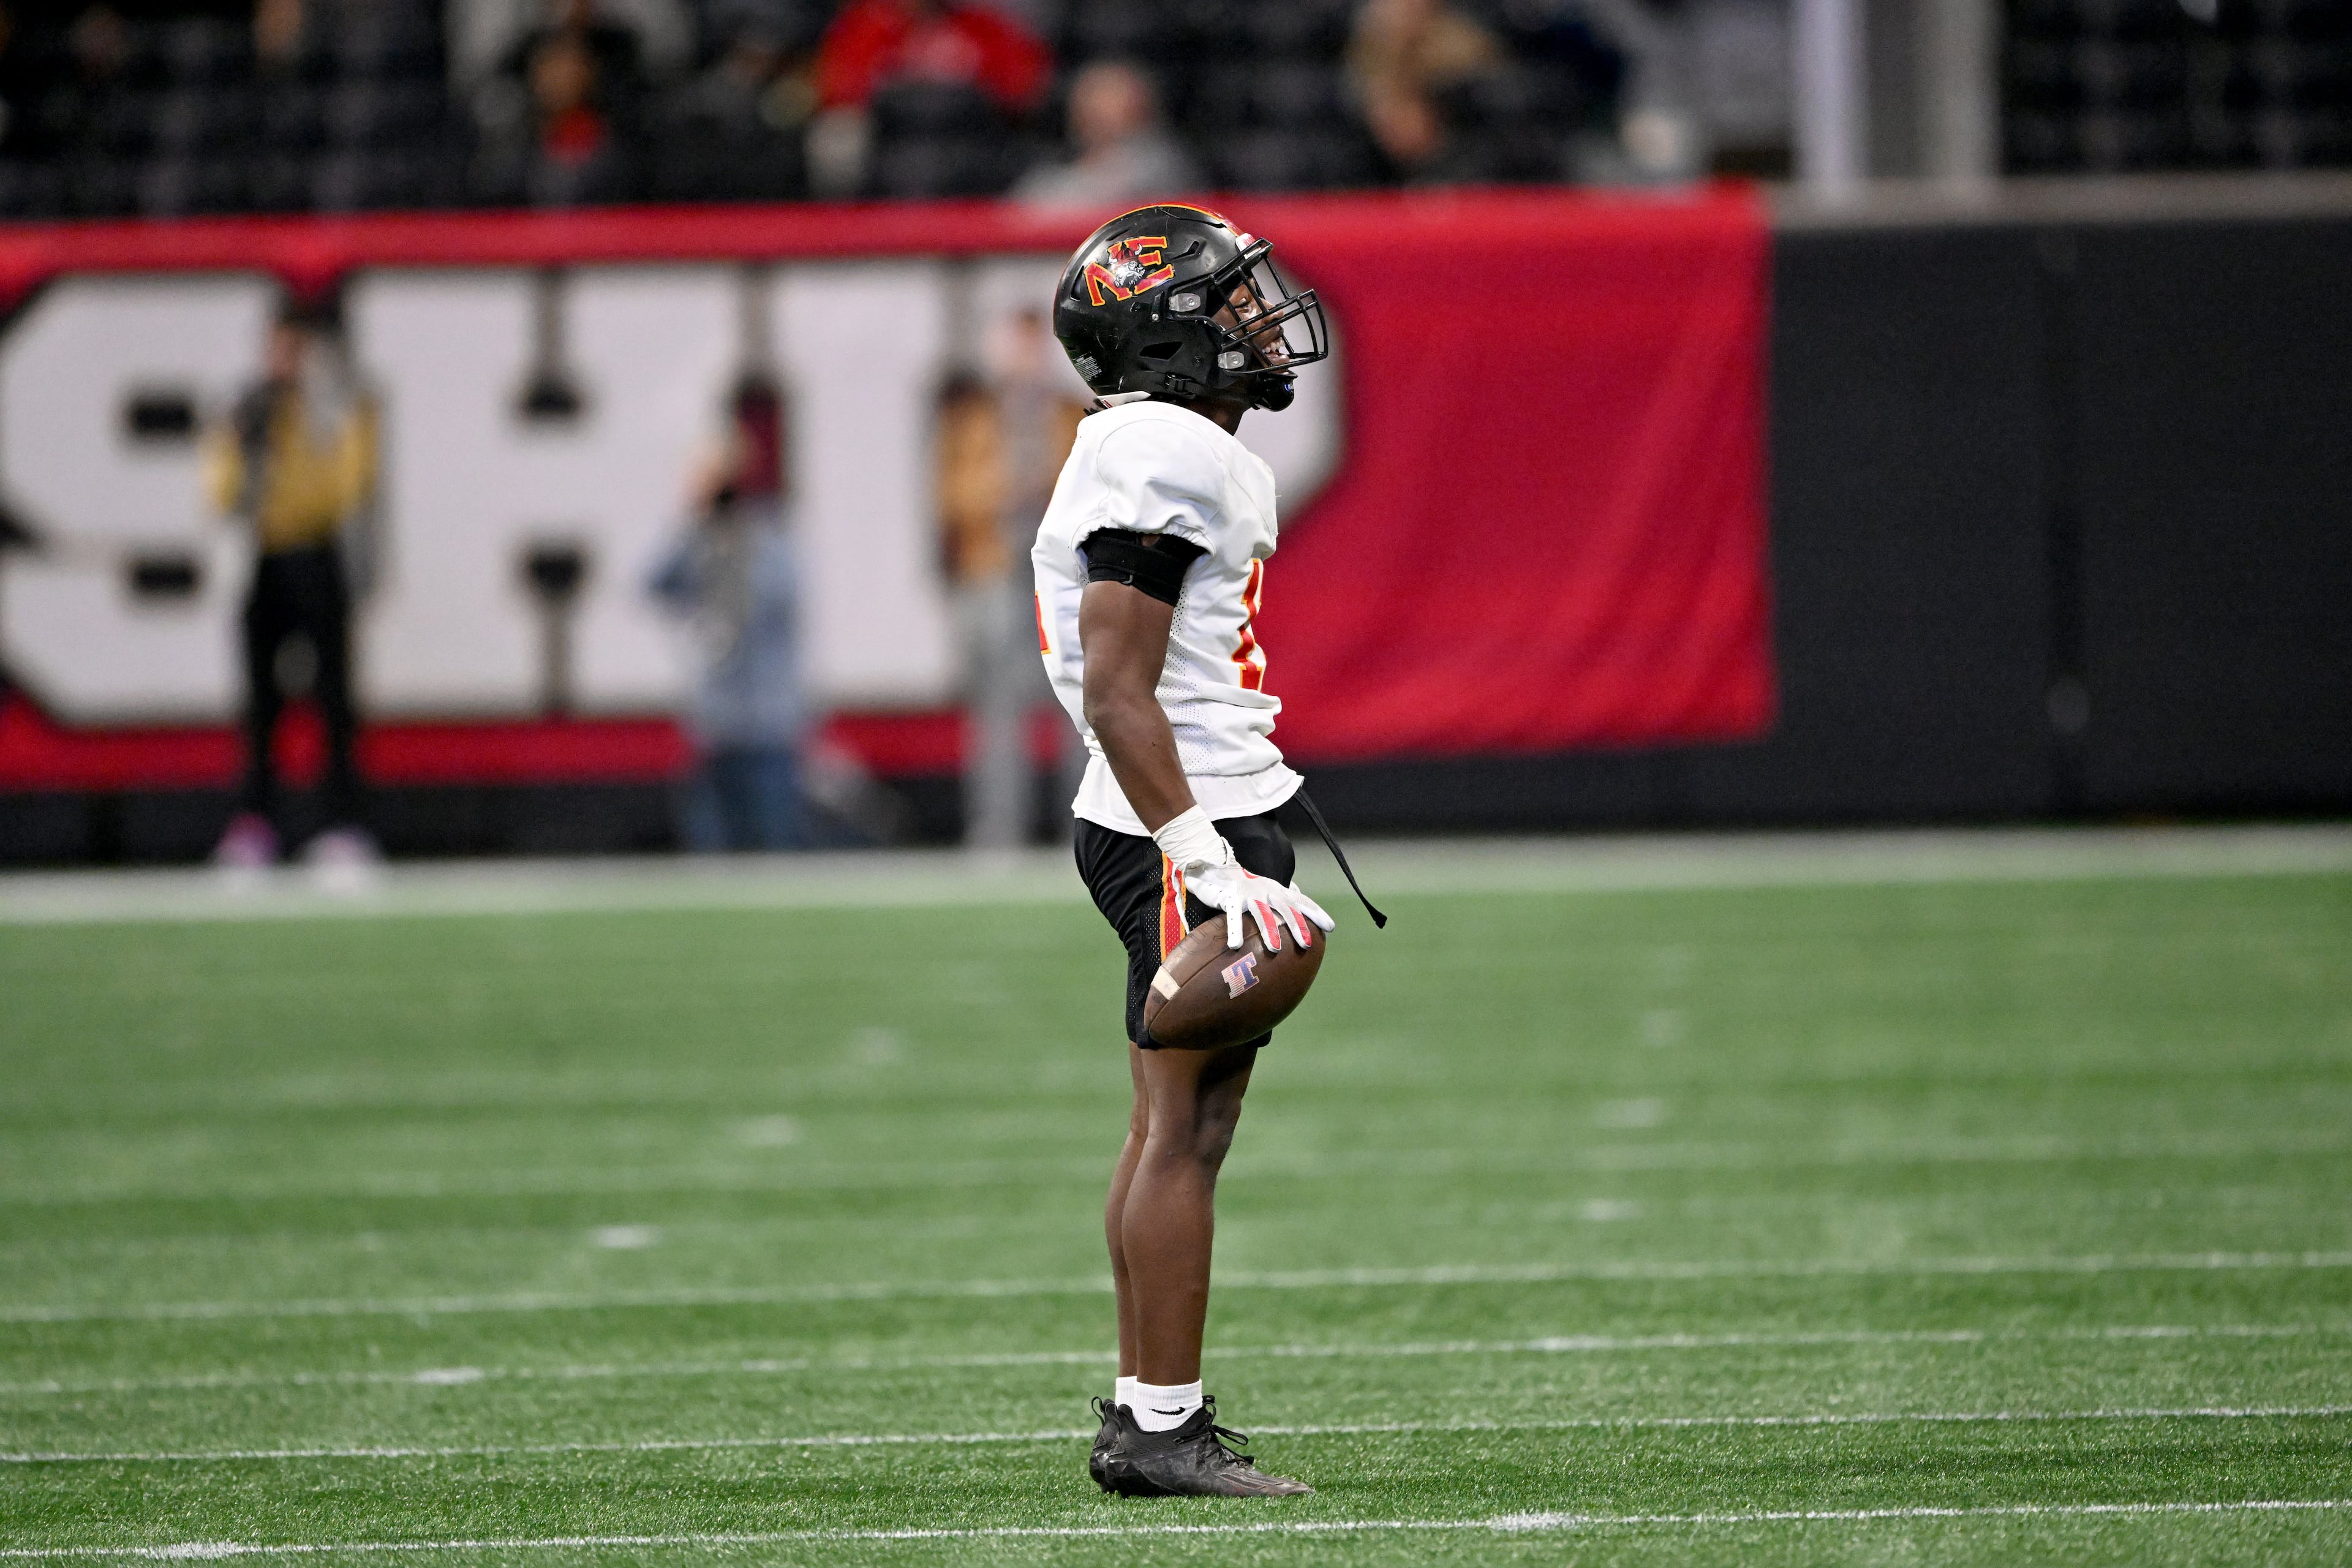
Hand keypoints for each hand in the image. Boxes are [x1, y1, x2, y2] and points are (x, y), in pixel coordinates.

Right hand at [1180, 857, 1334, 951]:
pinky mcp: (1230, 898)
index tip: (1330, 927)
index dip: (1315, 913)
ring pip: (1262, 913)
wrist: (1217, 868)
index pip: (1301, 901)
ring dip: (1270, 931)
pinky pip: (1233, 917)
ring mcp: (1249, 895)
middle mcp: (1266, 891)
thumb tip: (1299, 909)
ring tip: (1275, 949)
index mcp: (1277, 890)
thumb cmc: (1244, 885)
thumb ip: (1281, 900)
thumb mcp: (1267, 890)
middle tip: (1307, 944)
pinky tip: (1236, 945)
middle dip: (1298, 926)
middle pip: (1286, 909)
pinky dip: (1234, 930)